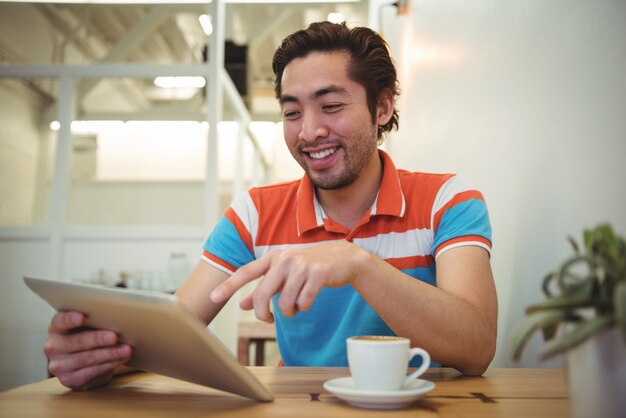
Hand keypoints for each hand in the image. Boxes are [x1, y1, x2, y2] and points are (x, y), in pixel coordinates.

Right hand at [44, 311, 131, 389]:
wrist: (83, 363)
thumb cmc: (88, 336)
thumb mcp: (86, 325)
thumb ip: (95, 320)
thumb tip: (118, 315)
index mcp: (56, 328)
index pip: (60, 321)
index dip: (70, 319)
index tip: (82, 317)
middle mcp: (54, 346)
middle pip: (76, 341)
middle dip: (97, 339)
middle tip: (114, 336)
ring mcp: (59, 365)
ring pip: (86, 358)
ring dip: (109, 353)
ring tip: (126, 349)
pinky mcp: (70, 380)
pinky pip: (92, 371)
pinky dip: (110, 364)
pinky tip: (122, 358)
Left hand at [210, 241, 368, 321]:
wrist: (343, 259)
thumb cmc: (310, 267)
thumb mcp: (284, 274)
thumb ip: (264, 288)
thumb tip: (243, 304)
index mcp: (273, 257)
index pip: (246, 272)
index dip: (229, 286)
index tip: (213, 297)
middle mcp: (284, 259)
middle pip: (262, 295)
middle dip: (263, 314)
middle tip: (269, 319)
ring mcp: (302, 265)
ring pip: (285, 303)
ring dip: (290, 311)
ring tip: (296, 305)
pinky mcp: (318, 274)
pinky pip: (304, 302)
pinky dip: (305, 306)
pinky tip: (310, 299)